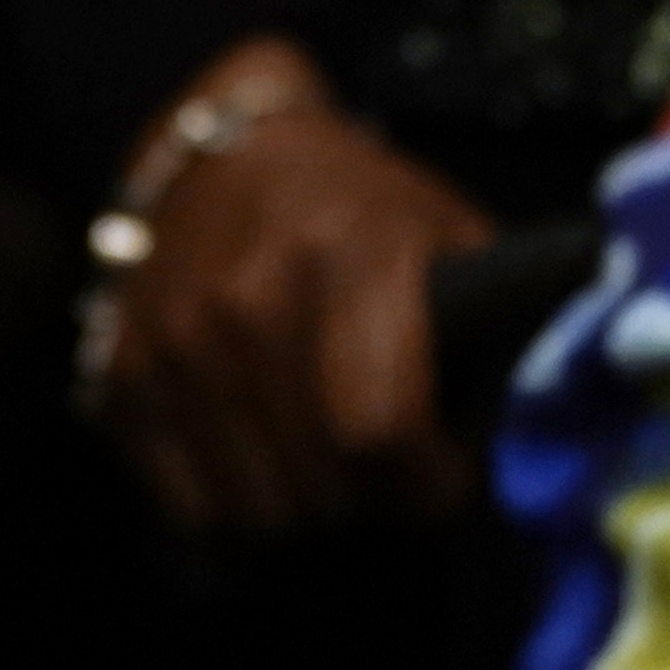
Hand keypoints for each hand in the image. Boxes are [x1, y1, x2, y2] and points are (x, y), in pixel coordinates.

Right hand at [93, 38, 498, 531]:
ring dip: (308, 513)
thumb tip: (548, 430)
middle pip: (322, 487)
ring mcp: (175, 341)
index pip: (380, 428)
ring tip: (334, 467)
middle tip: (391, 472)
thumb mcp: (448, 233)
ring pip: (257, 513)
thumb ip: (497, 324)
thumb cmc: (363, 209)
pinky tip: (270, 465)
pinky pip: (191, 508)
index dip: (429, 482)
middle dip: (373, 502)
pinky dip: (237, 511)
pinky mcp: (122, 375)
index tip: (445, 477)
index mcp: (346, 256)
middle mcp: (247, 299)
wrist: (227, 156)